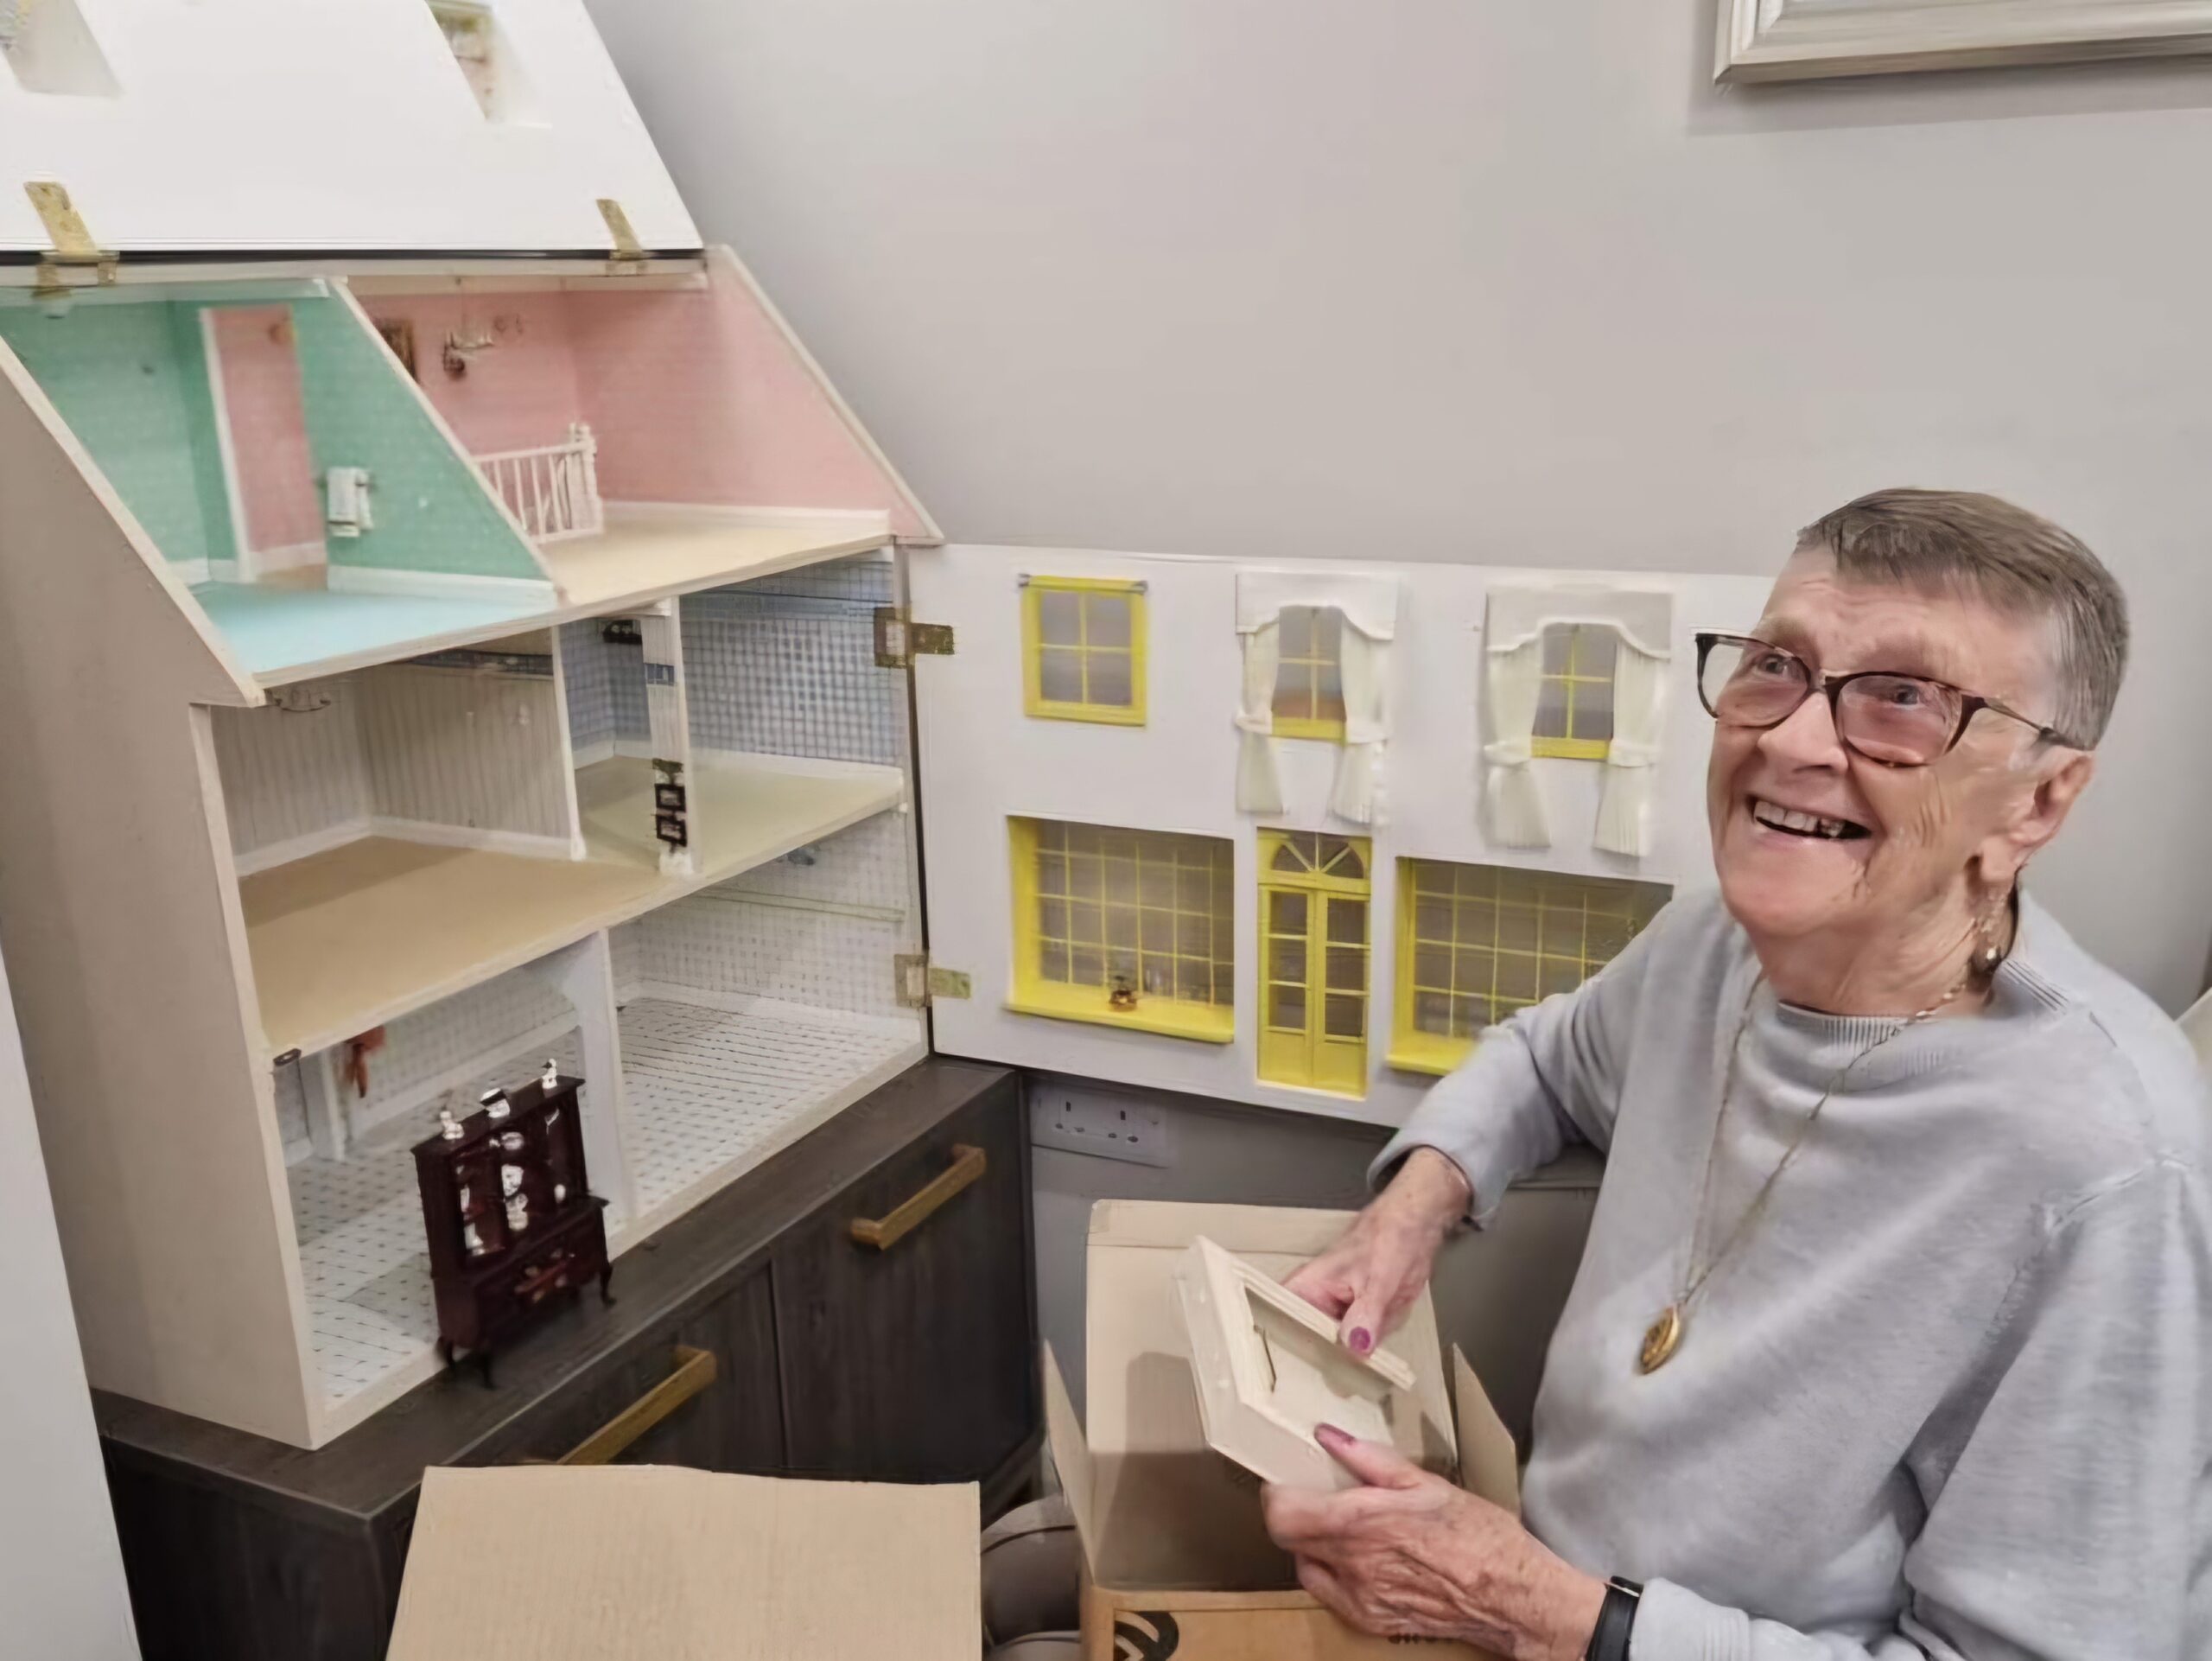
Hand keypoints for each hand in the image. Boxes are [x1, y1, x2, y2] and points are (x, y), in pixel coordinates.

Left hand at [1262, 1426, 1603, 1660]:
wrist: (1511, 1596)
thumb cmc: (1477, 1534)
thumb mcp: (1426, 1483)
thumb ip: (1370, 1459)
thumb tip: (1330, 1436)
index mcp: (1362, 1522)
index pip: (1282, 1515)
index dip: (1277, 1494)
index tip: (1289, 1478)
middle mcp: (1353, 1564)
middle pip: (1288, 1539)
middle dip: (1294, 1513)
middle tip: (1315, 1496)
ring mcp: (1359, 1597)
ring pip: (1306, 1565)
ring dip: (1313, 1544)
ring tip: (1343, 1528)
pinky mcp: (1370, 1620)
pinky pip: (1331, 1593)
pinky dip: (1334, 1573)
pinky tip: (1361, 1559)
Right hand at [1285, 1148, 1470, 1355]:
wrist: (1416, 1226)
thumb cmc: (1389, 1238)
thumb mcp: (1379, 1279)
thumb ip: (1366, 1314)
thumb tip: (1355, 1349)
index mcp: (1307, 1287)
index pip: (1282, 1324)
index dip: (1285, 1353)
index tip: (1297, 1379)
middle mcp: (1316, 1303)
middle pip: (1309, 1347)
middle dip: (1335, 1358)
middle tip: (1351, 1365)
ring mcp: (1338, 1313)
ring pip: (1341, 1351)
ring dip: (1364, 1346)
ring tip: (1380, 1315)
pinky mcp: (1358, 1319)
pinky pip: (1363, 1344)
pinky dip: (1378, 1340)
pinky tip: (1389, 1318)